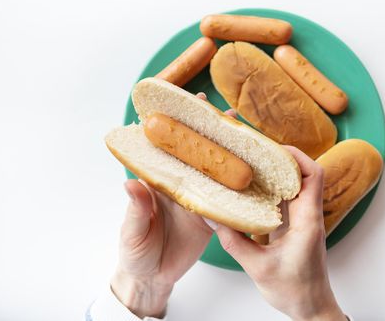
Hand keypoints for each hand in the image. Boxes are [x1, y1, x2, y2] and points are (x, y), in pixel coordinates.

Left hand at [111, 92, 236, 317]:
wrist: (153, 279)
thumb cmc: (135, 253)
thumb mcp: (132, 233)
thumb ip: (136, 210)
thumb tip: (131, 184)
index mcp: (158, 184)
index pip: (168, 151)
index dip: (179, 128)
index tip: (188, 106)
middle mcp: (180, 187)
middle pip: (197, 156)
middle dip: (211, 133)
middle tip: (227, 114)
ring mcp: (198, 200)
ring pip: (215, 173)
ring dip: (229, 154)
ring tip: (245, 136)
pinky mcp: (211, 218)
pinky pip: (227, 200)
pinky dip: (239, 188)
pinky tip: (253, 174)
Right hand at [215, 146, 346, 320]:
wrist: (311, 308)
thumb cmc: (295, 292)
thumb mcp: (258, 268)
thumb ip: (234, 243)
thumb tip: (214, 218)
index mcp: (308, 222)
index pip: (313, 176)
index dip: (296, 157)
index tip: (273, 148)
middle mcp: (309, 216)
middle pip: (303, 174)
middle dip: (281, 159)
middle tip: (255, 151)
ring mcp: (303, 221)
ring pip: (294, 186)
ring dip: (276, 173)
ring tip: (250, 164)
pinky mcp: (294, 227)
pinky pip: (286, 201)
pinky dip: (271, 191)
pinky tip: (251, 190)